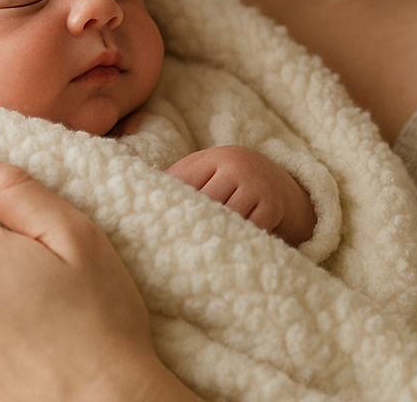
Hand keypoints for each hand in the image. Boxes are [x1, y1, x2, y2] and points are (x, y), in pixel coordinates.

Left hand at [165, 145, 315, 245]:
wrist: (279, 181)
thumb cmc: (229, 180)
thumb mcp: (206, 171)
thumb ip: (179, 179)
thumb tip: (136, 199)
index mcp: (213, 158)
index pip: (185, 182)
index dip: (169, 205)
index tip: (150, 227)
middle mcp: (235, 167)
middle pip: (206, 201)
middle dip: (190, 224)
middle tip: (168, 250)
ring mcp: (256, 185)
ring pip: (227, 216)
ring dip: (213, 236)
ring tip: (191, 258)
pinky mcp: (272, 206)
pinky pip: (251, 228)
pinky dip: (237, 241)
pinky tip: (223, 255)